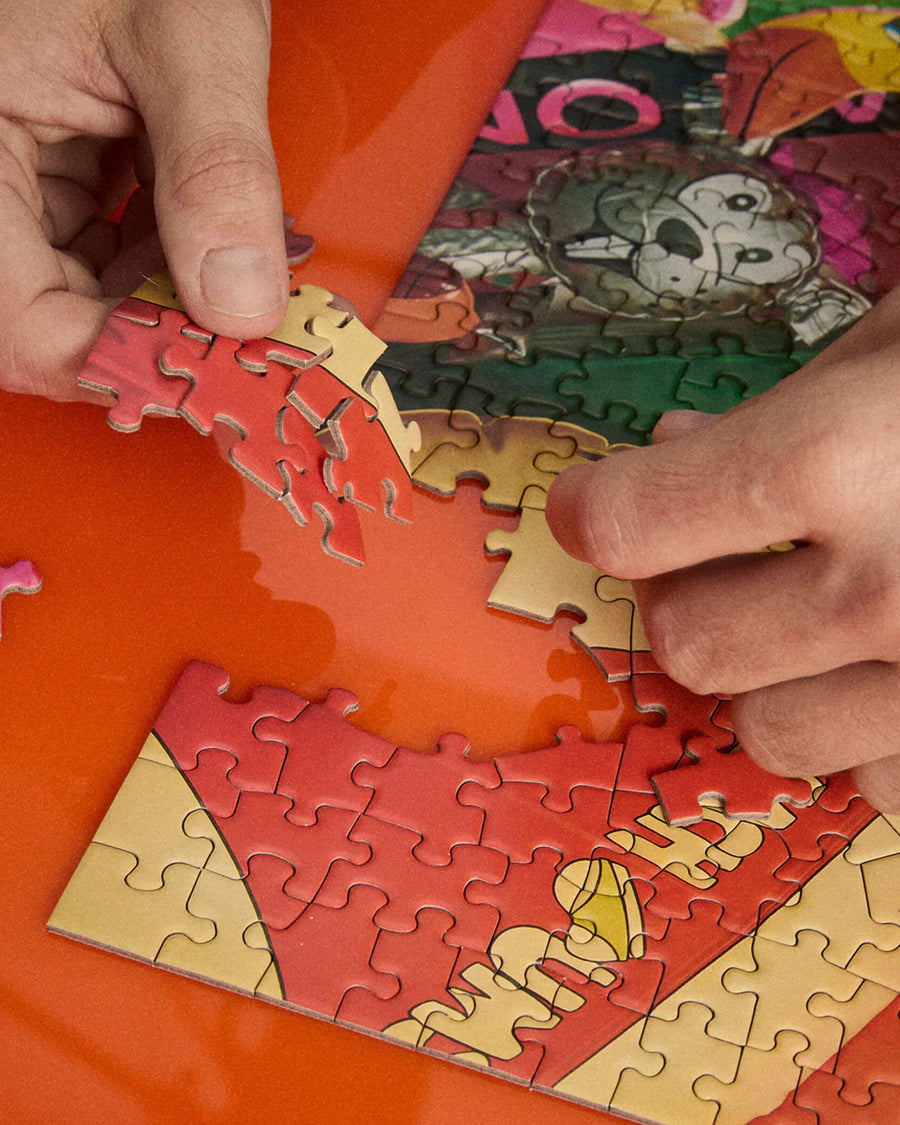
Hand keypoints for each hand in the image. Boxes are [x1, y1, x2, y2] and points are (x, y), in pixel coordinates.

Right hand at [0, 0, 287, 400]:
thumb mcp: (190, 35)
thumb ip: (217, 167)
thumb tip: (241, 302)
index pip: (20, 323)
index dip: (114, 360)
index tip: (207, 365)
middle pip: (46, 318)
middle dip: (151, 325)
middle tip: (238, 318)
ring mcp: (6, 175)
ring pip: (74, 293)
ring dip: (160, 292)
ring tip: (228, 256)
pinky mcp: (40, 171)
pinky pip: (90, 251)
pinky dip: (156, 254)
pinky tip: (201, 228)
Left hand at [545, 288, 899, 812]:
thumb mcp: (899, 338)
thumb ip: (781, 407)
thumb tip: (678, 454)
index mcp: (839, 457)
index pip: (631, 527)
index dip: (597, 514)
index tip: (590, 510)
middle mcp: (885, 592)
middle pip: (689, 646)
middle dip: (691, 595)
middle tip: (732, 556)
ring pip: (772, 733)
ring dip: (773, 677)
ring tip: (827, 618)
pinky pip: (873, 782)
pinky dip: (867, 734)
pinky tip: (895, 672)